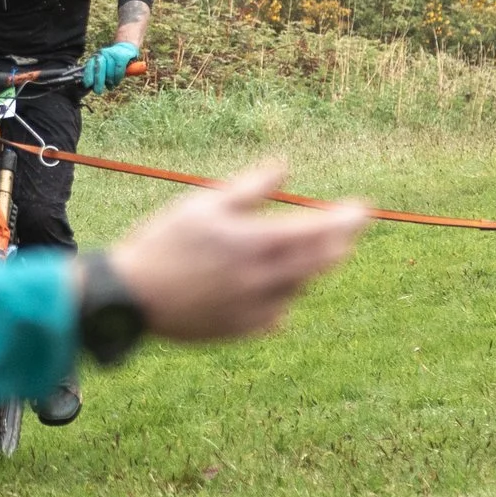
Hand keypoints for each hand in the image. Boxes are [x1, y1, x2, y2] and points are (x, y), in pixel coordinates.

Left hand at [83, 41, 140, 93]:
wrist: (126, 48)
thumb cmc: (113, 62)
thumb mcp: (104, 66)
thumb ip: (98, 73)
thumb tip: (92, 86)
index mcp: (96, 57)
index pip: (90, 66)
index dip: (88, 75)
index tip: (88, 85)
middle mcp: (102, 53)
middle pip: (99, 68)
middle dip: (98, 81)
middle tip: (98, 91)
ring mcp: (112, 53)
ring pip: (110, 71)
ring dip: (110, 81)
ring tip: (111, 86)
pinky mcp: (122, 56)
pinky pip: (119, 69)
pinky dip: (118, 78)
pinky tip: (116, 82)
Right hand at [104, 161, 365, 342]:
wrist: (131, 298)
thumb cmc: (163, 242)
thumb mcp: (202, 205)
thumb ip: (250, 187)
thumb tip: (285, 166)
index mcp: (254, 243)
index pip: (318, 231)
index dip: (346, 219)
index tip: (363, 209)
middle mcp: (264, 279)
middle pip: (322, 262)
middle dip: (339, 243)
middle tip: (344, 230)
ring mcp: (257, 309)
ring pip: (302, 286)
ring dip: (309, 267)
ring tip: (295, 251)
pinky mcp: (245, 330)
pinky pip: (280, 311)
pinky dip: (282, 294)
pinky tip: (266, 283)